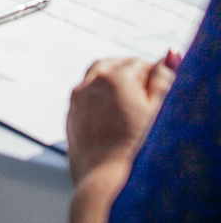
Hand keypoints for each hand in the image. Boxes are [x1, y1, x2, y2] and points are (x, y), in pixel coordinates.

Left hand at [67, 55, 173, 186]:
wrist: (107, 183)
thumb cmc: (138, 150)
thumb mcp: (161, 111)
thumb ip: (164, 79)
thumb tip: (168, 55)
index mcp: (113, 77)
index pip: (137, 63)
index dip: (154, 75)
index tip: (162, 90)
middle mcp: (88, 85)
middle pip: (111, 66)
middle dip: (130, 74)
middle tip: (147, 93)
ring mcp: (76, 102)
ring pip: (94, 80)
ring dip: (112, 86)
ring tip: (131, 106)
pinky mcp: (71, 119)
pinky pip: (85, 100)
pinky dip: (99, 102)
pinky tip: (113, 121)